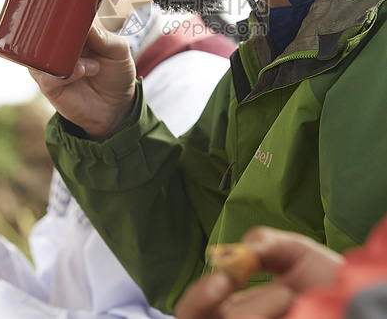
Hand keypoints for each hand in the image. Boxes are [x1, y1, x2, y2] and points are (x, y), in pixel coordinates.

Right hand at [29, 25, 135, 139]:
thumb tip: (86, 25)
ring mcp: (51, 67)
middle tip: (85, 44)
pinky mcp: (49, 87)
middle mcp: (58, 49)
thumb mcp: (119, 52)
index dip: (68, 16)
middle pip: (47, 35)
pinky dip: (63, 74)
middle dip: (64, 36)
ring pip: (42, 55)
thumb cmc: (117, 74)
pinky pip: (45, 77)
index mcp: (73, 35)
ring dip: (66, 57)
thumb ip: (104, 38)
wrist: (117, 107)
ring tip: (93, 66)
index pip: (62, 19)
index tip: (79, 17)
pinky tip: (81, 72)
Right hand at [175, 226, 344, 318]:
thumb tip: (228, 256)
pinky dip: (266, 316)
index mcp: (234, 305)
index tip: (221, 280)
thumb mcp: (291, 250)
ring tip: (287, 293)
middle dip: (207, 303)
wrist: (360, 296)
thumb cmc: (327, 277)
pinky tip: (293, 308)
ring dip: (254, 307)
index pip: (195, 310)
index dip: (197, 298)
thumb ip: (260, 243)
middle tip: (229, 282)